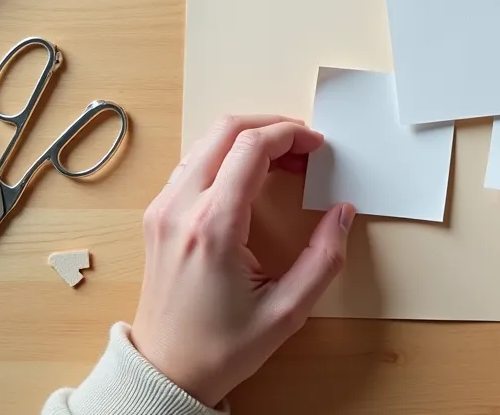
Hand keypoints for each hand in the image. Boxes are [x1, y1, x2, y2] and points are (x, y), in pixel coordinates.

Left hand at [131, 115, 354, 406]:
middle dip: (271, 127)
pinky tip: (251, 178)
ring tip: (283, 162)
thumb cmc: (220, 348)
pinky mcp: (157, 216)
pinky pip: (192, 163)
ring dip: (247, 139)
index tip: (317, 145)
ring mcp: (162, 209)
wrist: (165, 371)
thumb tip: (342, 214)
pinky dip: (225, 156)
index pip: (250, 147)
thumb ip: (323, 259)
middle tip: (304, 147)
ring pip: (205, 141)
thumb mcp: (287, 312)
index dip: (290, 135)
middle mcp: (179, 209)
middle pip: (225, 130)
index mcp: (212, 228)